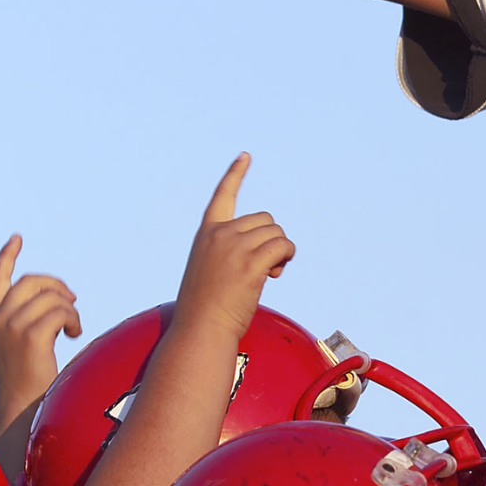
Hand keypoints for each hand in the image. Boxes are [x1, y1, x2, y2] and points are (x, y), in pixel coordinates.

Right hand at [0, 234, 80, 425]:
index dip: (6, 256)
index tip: (17, 238)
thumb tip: (63, 302)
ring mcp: (11, 326)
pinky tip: (73, 336)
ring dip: (70, 310)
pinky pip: (61, 312)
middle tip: (72, 304)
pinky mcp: (30, 336)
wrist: (21, 410)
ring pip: (51, 296)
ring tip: (73, 329)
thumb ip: (32, 321)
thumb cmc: (29, 383)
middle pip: (33, 281)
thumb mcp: (23, 346)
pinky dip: (74, 321)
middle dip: (58, 286)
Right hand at [175, 154, 294, 347]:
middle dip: (273, 240)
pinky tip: (275, 274)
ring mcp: (234, 247)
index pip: (223, 195)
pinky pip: (283, 247)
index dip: (235, 174)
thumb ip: (232, 254)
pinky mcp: (250, 263)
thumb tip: (271, 254)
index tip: (245, 156)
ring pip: (277, 233)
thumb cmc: (205, 309)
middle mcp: (220, 234)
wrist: (199, 329)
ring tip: (269, 273)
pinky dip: (286, 258)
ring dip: (282, 252)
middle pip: (265, 219)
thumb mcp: (211, 271)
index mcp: (206, 234)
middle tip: (267, 266)